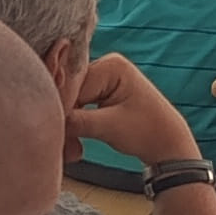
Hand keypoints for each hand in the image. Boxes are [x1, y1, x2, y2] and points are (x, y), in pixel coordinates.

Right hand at [67, 51, 202, 170]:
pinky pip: (78, 106)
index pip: (73, 85)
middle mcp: (106, 65)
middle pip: (70, 91)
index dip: (62, 110)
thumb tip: (48, 121)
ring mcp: (103, 77)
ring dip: (68, 125)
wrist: (168, 144)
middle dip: (65, 119)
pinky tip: (76, 144)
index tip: (54, 133)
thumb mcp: (110, 127)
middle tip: (65, 147)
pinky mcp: (100, 91)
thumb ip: (76, 121)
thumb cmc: (147, 133)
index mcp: (112, 65)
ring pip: (71, 101)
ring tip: (73, 150)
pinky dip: (75, 125)